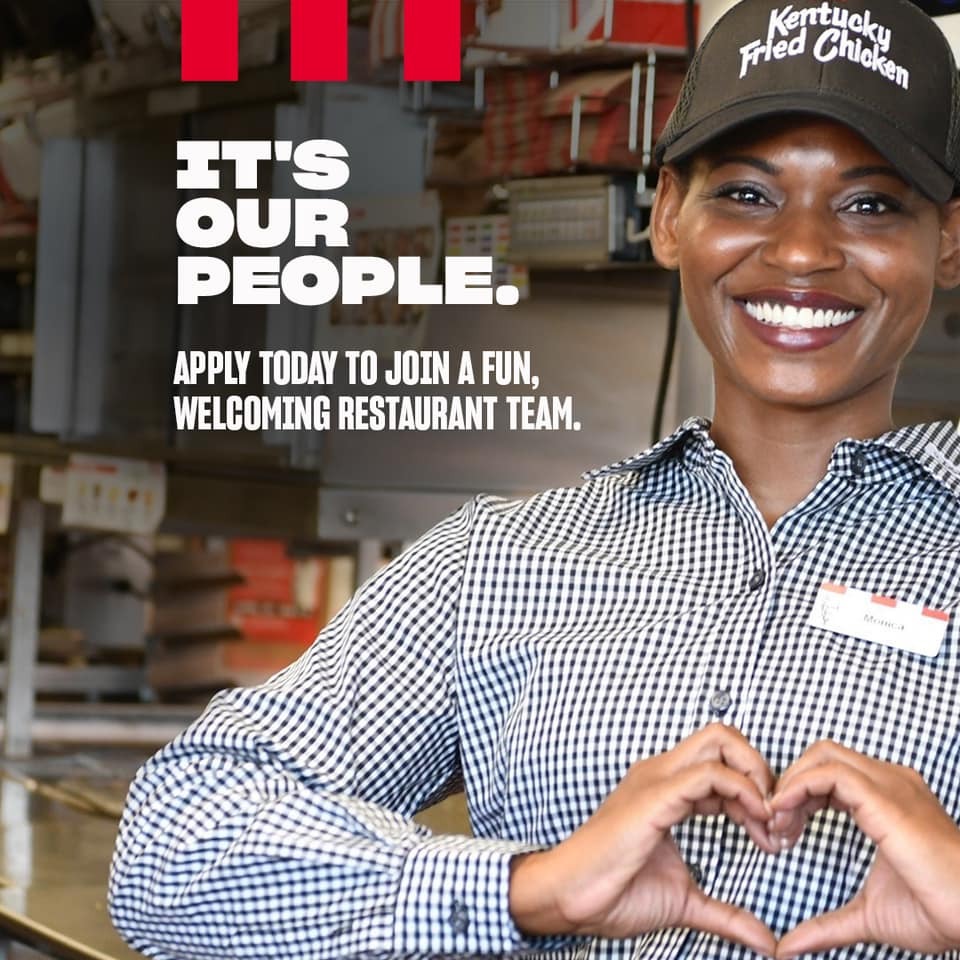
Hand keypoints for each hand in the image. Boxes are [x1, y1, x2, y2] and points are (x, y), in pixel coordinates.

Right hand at [509, 723, 782, 954]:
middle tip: (777, 817)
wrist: (570, 898)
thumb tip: (765, 941)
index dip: (755, 791)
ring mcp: (657, 780)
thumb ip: (725, 914)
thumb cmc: (613, 892)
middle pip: (723, 736)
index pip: (721, 761)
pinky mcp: (655, 796)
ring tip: (770, 823)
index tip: (773, 835)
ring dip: (757, 778)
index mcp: (665, 788)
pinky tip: (756, 822)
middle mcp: (661, 773)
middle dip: (761, 768)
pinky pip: (709, 774)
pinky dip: (743, 791)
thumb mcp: (683, 901)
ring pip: (720, 741)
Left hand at [770, 740, 959, 957]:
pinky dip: (798, 787)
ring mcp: (890, 785)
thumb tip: (789, 948)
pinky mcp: (885, 797)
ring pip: (822, 756)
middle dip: (789, 784)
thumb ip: (826, 925)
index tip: (781, 832)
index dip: (797, 796)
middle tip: (775, 827)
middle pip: (821, 756)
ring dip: (790, 785)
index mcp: (888, 798)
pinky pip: (830, 773)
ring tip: (778, 825)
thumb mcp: (868, 915)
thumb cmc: (936, 913)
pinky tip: (785, 814)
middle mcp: (889, 782)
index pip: (828, 773)